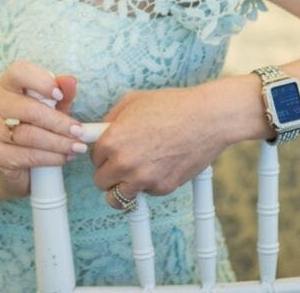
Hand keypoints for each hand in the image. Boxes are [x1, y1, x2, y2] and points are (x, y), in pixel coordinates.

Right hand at [0, 59, 83, 199]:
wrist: (9, 160)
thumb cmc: (32, 125)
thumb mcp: (50, 107)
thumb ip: (62, 93)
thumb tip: (70, 81)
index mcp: (6, 83)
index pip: (19, 72)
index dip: (41, 81)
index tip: (60, 95)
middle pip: (28, 108)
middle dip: (58, 122)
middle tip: (79, 131)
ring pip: (28, 135)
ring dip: (58, 143)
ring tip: (77, 147)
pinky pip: (25, 155)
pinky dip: (49, 158)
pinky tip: (62, 158)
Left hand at [91, 85, 228, 206]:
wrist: (205, 118)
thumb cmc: (171, 105)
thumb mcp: (133, 101)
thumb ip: (111, 119)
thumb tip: (100, 131)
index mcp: (113, 140)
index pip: (93, 158)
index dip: (102, 154)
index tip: (109, 152)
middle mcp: (124, 163)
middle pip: (100, 182)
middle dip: (108, 173)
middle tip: (119, 164)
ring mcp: (144, 179)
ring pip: (118, 198)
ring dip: (123, 187)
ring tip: (132, 175)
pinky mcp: (162, 188)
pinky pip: (146, 193)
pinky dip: (149, 184)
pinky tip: (159, 166)